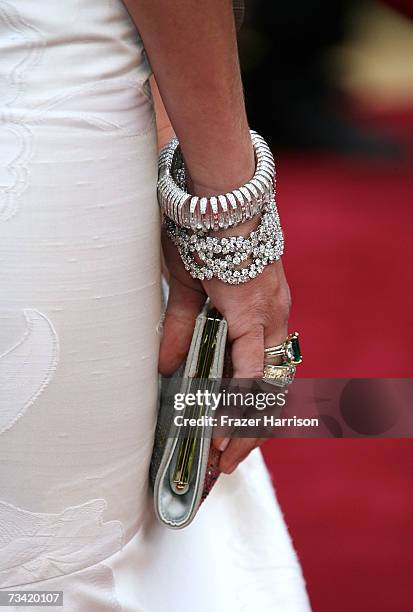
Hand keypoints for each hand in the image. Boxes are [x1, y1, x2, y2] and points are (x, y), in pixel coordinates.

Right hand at [159, 212, 291, 474]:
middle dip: (251, 431)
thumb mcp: (188, 289)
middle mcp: (276, 318)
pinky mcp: (253, 312)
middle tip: (227, 462)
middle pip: (273, 390)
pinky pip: (251, 368)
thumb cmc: (204, 233)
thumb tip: (166, 368)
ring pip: (270, 387)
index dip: (249, 408)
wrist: (218, 196)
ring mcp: (270, 317)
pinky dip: (239, 402)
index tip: (229, 437)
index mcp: (263, 312)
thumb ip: (179, 329)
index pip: (265, 372)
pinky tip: (223, 430)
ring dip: (247, 427)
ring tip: (224, 458)